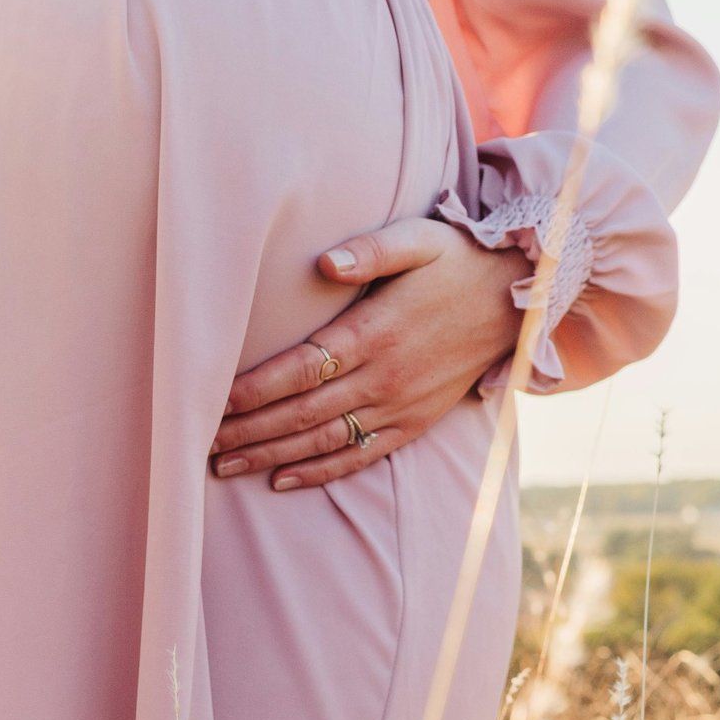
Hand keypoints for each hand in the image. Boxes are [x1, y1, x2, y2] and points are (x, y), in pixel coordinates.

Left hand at [209, 216, 526, 489]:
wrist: (518, 299)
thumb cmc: (457, 260)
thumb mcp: (419, 239)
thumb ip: (371, 249)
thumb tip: (326, 262)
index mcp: (375, 333)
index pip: (301, 369)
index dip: (255, 390)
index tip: (213, 402)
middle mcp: (384, 378)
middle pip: (303, 413)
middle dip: (249, 431)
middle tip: (200, 444)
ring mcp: (400, 406)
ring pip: (325, 441)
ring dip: (272, 457)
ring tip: (226, 467)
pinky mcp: (415, 423)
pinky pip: (362, 456)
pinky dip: (321, 472)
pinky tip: (283, 480)